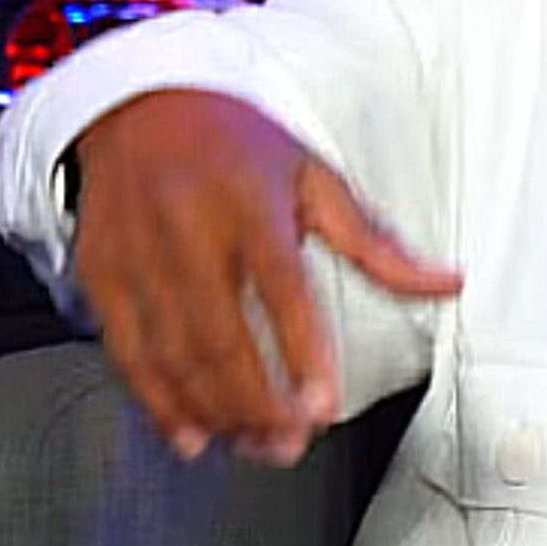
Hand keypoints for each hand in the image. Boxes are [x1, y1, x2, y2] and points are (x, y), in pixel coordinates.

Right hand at [69, 90, 463, 466]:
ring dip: (216, 412)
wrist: (138, 102)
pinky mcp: (102, 274)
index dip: (302, 354)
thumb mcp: (315, 177)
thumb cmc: (235, 142)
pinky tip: (191, 432)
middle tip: (291, 443)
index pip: (282, 291)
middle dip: (258, 404)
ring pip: (175, 354)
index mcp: (251, 204)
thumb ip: (376, 243)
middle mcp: (190, 231)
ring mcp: (139, 256)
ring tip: (255, 443)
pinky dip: (158, 402)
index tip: (323, 405)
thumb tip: (444, 282)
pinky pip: (129, 352)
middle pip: (222, 337)